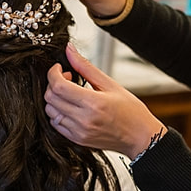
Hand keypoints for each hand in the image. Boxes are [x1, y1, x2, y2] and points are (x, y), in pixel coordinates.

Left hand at [44, 43, 164, 158]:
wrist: (140, 137)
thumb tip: (70, 50)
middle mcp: (83, 119)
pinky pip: (55, 124)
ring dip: (54, 99)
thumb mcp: (111, 84)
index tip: (58, 68)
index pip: (58, 86)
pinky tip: (70, 107)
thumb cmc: (131, 111)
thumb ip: (86, 67)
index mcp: (93, 103)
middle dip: (53, 84)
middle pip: (51, 98)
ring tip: (70, 93)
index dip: (53, 73)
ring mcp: (78, 131)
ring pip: (50, 111)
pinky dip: (57, 112)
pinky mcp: (76, 139)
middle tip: (67, 79)